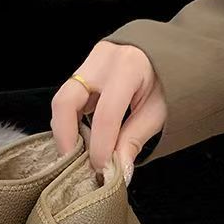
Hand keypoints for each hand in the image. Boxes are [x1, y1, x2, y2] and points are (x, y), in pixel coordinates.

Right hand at [50, 41, 166, 175]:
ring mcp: (86, 64)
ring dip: (64, 132)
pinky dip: (68, 123)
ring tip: (77, 153)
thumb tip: (119, 171)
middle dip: (65, 137)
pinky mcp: (79, 73)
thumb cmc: (163, 79)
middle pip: (66, 102)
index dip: (100, 146)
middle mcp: (101, 61)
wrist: (161, 53)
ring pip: (60, 102)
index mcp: (128, 67)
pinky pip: (65, 101)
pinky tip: (80, 139)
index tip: (100, 168)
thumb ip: (134, 139)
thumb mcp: (157, 110)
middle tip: (73, 163)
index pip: (106, 114)